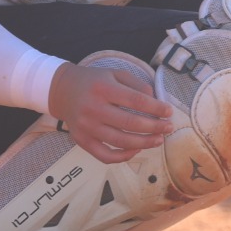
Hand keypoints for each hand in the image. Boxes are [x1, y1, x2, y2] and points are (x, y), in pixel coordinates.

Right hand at [47, 61, 173, 163]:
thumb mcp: (114, 74)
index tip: (169, 111)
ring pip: (120, 141)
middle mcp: (93, 108)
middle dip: (154, 127)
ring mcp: (86, 127)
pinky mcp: (82, 141)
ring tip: (159, 140)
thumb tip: (155, 100)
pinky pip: (105, 155)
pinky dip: (123, 156)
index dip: (156, 108)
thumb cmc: (94, 81)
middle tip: (168, 127)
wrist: (61, 90)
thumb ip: (136, 84)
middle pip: (130, 123)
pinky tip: (137, 149)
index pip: (136, 101)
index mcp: (103, 88)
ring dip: (144, 143)